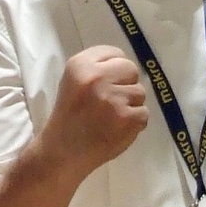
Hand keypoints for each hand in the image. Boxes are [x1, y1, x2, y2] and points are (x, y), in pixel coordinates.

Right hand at [40, 45, 146, 176]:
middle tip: (111, 101)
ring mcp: (114, 98)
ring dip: (130, 106)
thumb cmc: (69, 116)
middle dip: (125, 84)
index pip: (114, 53)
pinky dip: (134, 124)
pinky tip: (117, 129)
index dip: (114, 69)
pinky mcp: (127, 118)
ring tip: (111, 118)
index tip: (106, 83)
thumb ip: (97, 68)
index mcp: (80, 65)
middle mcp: (97, 77)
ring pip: (140, 93)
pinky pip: (143, 114)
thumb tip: (126, 66)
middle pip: (131, 69)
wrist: (62, 153)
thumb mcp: (73, 81)